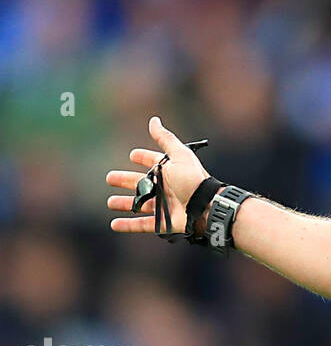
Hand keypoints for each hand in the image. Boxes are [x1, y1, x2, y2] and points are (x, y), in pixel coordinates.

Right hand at [106, 116, 211, 233]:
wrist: (205, 206)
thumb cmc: (193, 179)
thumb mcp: (179, 155)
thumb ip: (165, 138)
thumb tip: (154, 120)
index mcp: (169, 171)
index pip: (153, 162)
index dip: (143, 158)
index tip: (133, 156)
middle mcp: (165, 188)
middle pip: (141, 184)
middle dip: (125, 181)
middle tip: (110, 179)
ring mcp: (164, 206)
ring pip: (139, 205)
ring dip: (125, 203)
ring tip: (110, 202)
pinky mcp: (163, 223)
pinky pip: (143, 224)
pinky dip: (128, 225)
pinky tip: (114, 224)